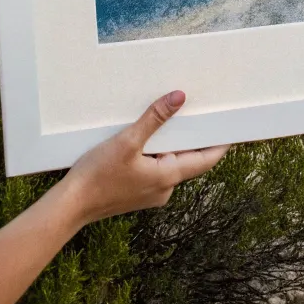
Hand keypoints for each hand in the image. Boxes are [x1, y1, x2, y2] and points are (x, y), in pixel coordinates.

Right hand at [62, 91, 228, 223]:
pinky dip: (157, 152)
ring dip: (171, 143)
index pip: (206, 160)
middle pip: (188, 159)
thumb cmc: (97, 175)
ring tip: (171, 118)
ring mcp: (151, 193)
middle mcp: (164, 189)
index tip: (233, 128)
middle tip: (200, 112)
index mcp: (168, 177)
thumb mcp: (127, 141)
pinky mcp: (138, 193)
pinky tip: (147, 138)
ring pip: (170, 163)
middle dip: (192, 136)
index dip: (220, 143)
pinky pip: (156, 169)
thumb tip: (180, 97)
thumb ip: (155, 118)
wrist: (70, 206)